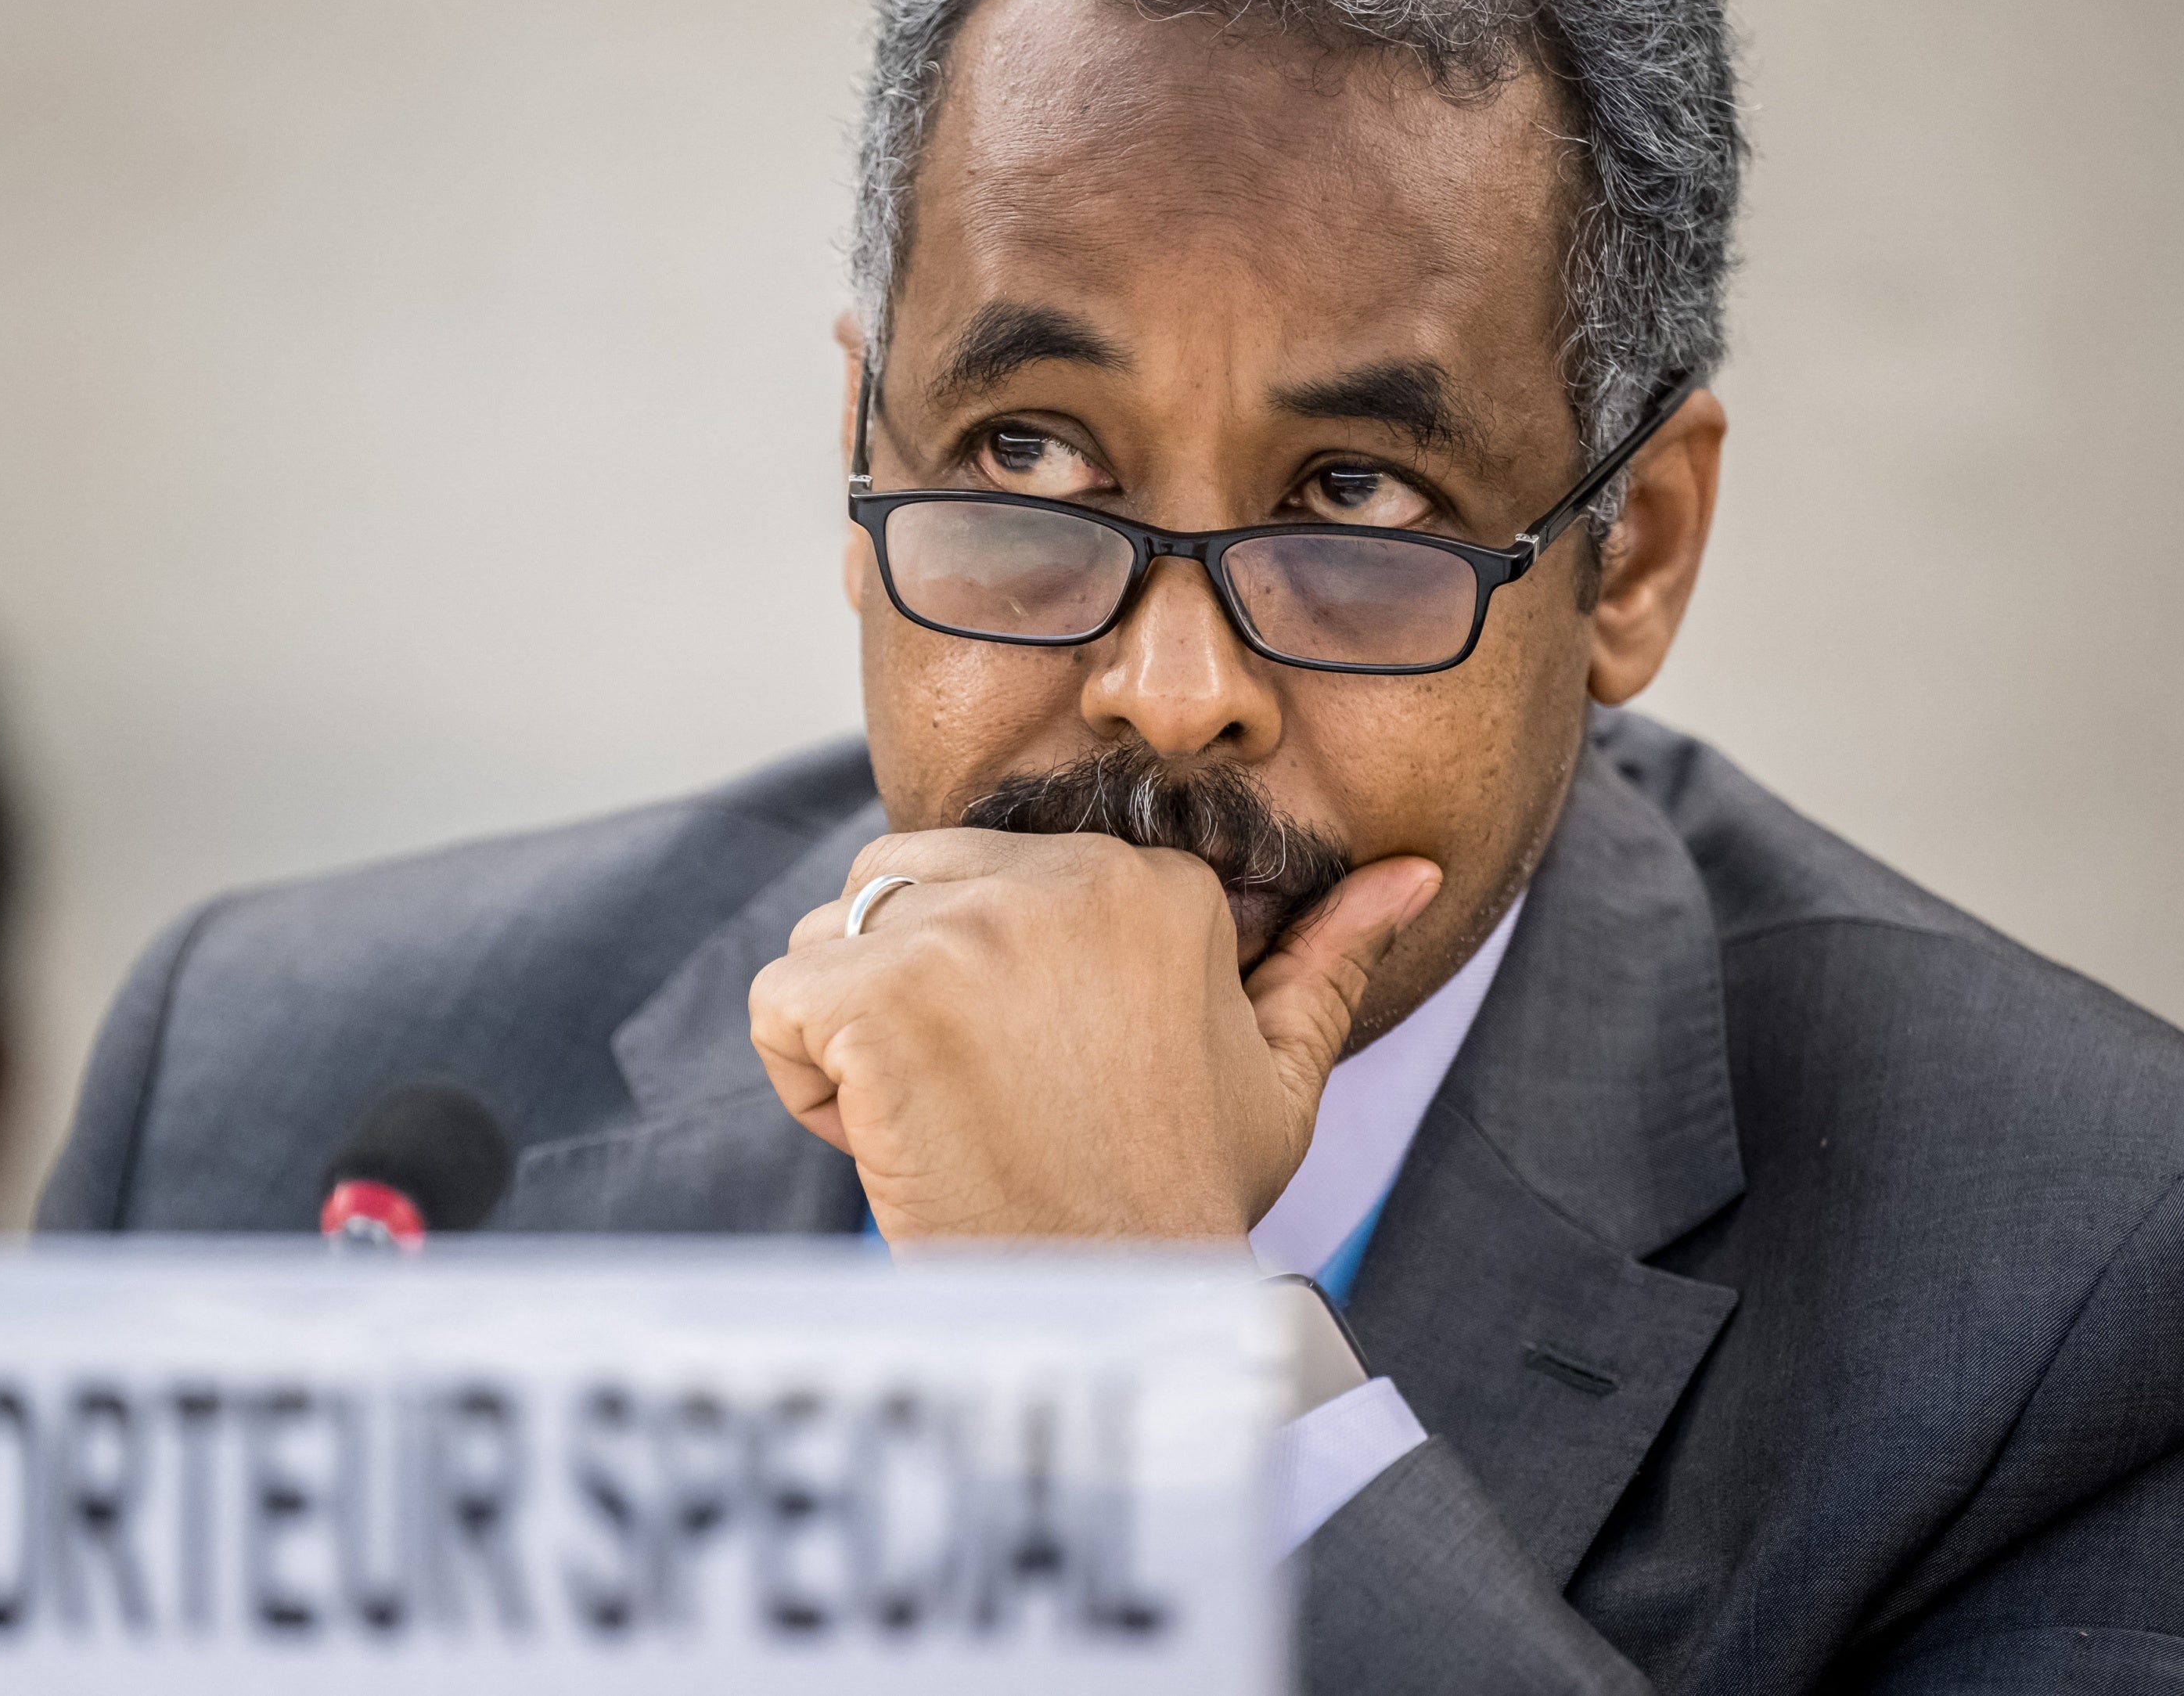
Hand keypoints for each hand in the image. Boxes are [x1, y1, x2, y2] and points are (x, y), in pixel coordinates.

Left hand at [747, 830, 1440, 1241]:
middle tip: (981, 1099)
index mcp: (1152, 881)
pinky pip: (777, 1002)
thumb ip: (1329, 961)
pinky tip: (886, 1139)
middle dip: (906, 986)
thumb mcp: (1279, 1075)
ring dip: (852, 1032)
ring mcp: (966, 936)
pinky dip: (800, 1081)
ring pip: (831, 935)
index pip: (989, 873)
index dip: (988, 986)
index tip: (1043, 1075)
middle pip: (898, 882)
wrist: (1107, 1310)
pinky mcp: (881, 998)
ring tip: (939, 1119)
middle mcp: (1061, 881)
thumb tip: (1406, 875)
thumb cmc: (1178, 1197)